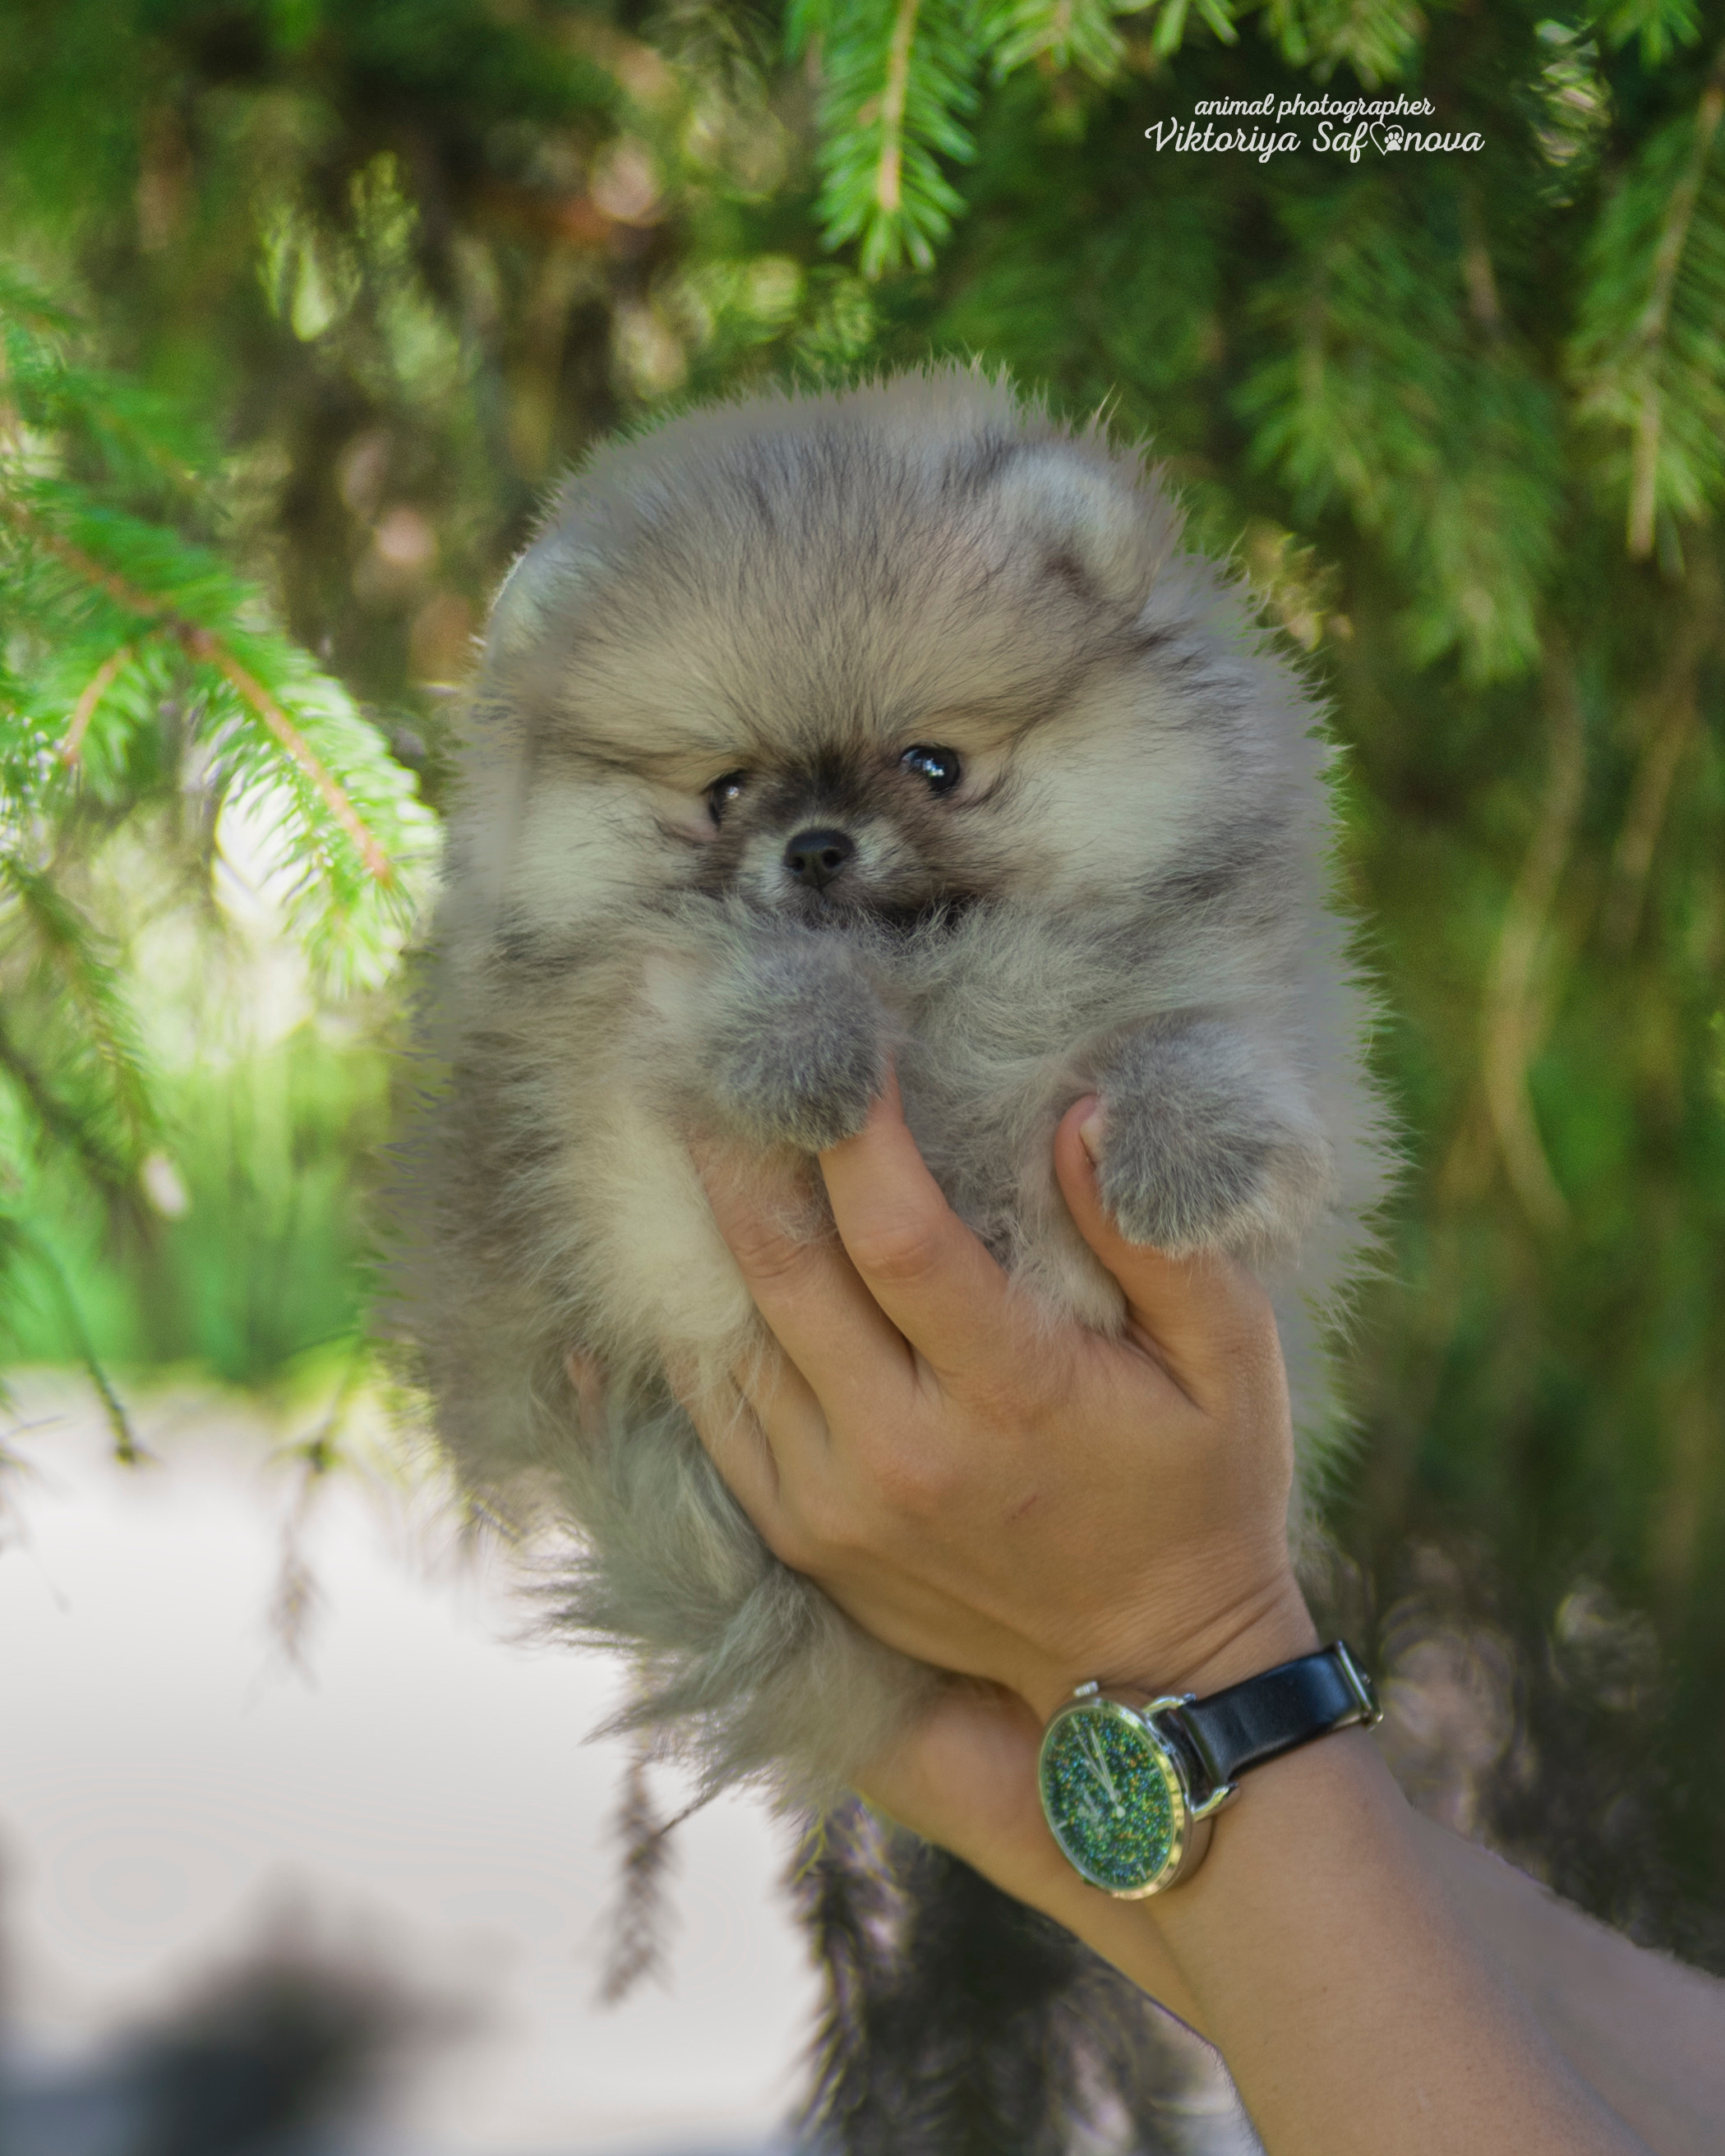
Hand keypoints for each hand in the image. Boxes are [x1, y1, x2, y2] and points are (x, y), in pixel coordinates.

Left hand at [685, 1075, 1315, 1729]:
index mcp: (1013, 1397)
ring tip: (670, 1117)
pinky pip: (710, 1415)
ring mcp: (837, 1507)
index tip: (831, 1036)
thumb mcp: (1232, 1364)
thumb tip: (1077, 1115)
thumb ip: (1158, 1240)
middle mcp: (904, 1455)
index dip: (853, 1129)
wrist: (1152, 1677)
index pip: (899, 1235)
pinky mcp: (801, 1539)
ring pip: (727, 1341)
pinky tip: (653, 1249)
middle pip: (782, 1272)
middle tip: (695, 1047)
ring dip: (693, 1223)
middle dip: (732, 1145)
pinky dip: (678, 1328)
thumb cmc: (1201, 1493)